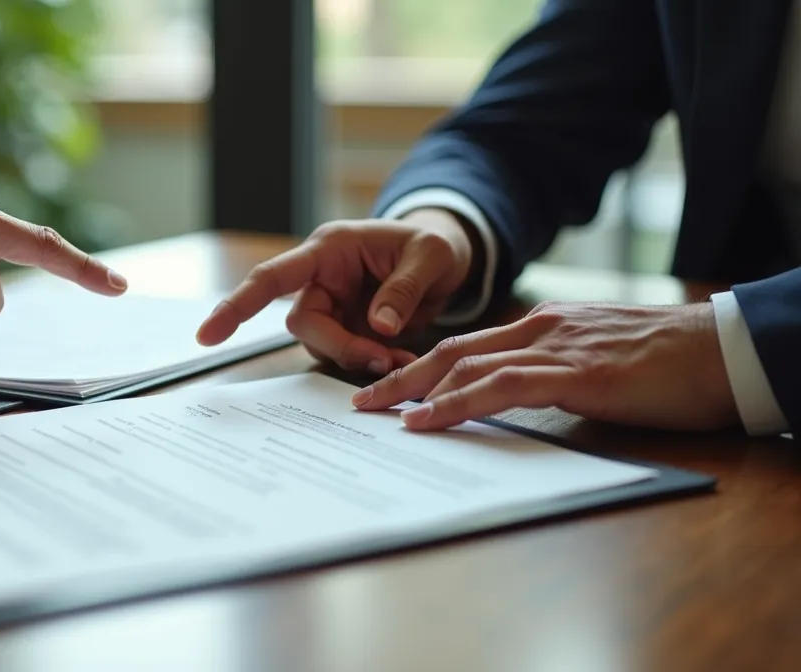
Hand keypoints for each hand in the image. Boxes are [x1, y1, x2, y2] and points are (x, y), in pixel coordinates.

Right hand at [197, 209, 478, 373]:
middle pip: (302, 324)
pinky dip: (371, 363)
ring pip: (322, 345)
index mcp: (328, 250)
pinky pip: (345, 355)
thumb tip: (379, 326)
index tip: (206, 336)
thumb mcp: (430, 257)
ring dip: (358, 358)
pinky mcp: (346, 329)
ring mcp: (332, 307)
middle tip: (383, 360)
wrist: (446, 258)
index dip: (236, 306)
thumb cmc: (432, 244)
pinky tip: (401, 358)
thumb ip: (404, 288)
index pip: (271, 277)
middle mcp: (321, 279)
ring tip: (402, 358)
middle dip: (339, 347)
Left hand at [353, 301, 739, 431]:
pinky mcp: (572, 373)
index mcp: (546, 325)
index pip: (469, 344)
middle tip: (361, 401)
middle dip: (401, 375)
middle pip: (451, 350)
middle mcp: (541, 328)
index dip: (425, 365)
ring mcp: (554, 347)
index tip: (392, 387)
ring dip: (413, 390)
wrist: (723, 351)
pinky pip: (498, 387)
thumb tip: (526, 403)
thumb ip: (560, 374)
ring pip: (464, 364)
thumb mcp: (602, 365)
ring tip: (376, 412)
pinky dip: (454, 403)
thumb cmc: (671, 365)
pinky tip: (425, 419)